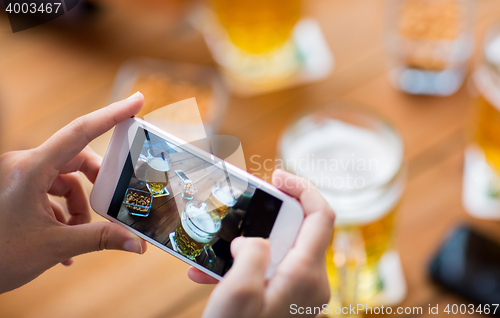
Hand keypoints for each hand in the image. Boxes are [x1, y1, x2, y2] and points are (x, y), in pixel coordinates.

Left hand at [0, 92, 147, 293]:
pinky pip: (49, 191)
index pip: (80, 132)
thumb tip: (137, 243)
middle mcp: (23, 165)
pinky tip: (63, 240)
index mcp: (30, 169)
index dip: (111, 115)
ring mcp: (17, 176)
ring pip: (64, 178)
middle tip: (114, 200)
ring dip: (78, 205)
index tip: (136, 101)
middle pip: (76, 158)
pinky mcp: (15, 188)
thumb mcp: (54, 246)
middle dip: (97, 182)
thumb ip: (100, 239)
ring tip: (79, 232)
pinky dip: (62, 212)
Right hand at [189, 169, 334, 317]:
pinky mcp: (284, 298)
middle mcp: (310, 281)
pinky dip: (243, 265)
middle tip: (241, 210)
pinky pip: (267, 269)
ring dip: (245, 244)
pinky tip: (211, 274)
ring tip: (214, 250)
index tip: (277, 177)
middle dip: (264, 217)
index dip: (303, 188)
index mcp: (307, 274)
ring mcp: (298, 291)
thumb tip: (252, 240)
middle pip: (297, 229)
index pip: (321, 215)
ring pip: (277, 249)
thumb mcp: (239, 290)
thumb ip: (252, 251)